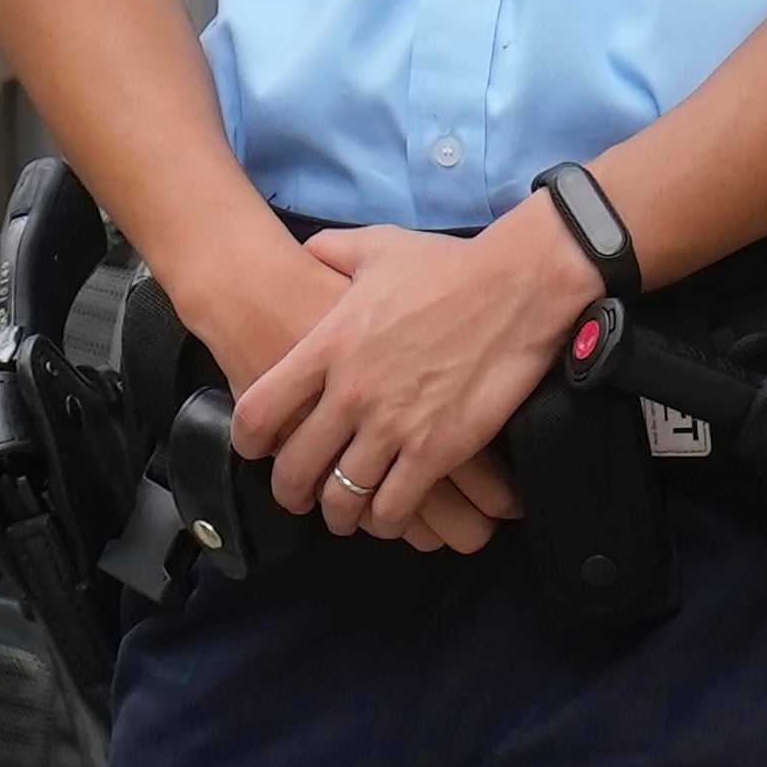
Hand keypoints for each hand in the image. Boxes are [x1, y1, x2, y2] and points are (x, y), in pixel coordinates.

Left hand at [229, 215, 588, 552]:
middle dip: (290, 491)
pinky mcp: (437, 450)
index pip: (258, 411)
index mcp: (327, 346)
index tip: (257, 450)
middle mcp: (351, 393)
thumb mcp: (377, 246)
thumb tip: (308, 252)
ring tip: (345, 515)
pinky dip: (387, 520)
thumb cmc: (449, 265)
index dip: (249, 442)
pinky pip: (395, 506)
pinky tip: (390, 516)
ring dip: (339, 514)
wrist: (517, 286)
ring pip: (343, 497)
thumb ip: (331, 251)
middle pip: (295, 466)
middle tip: (298, 497)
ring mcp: (393, 425)